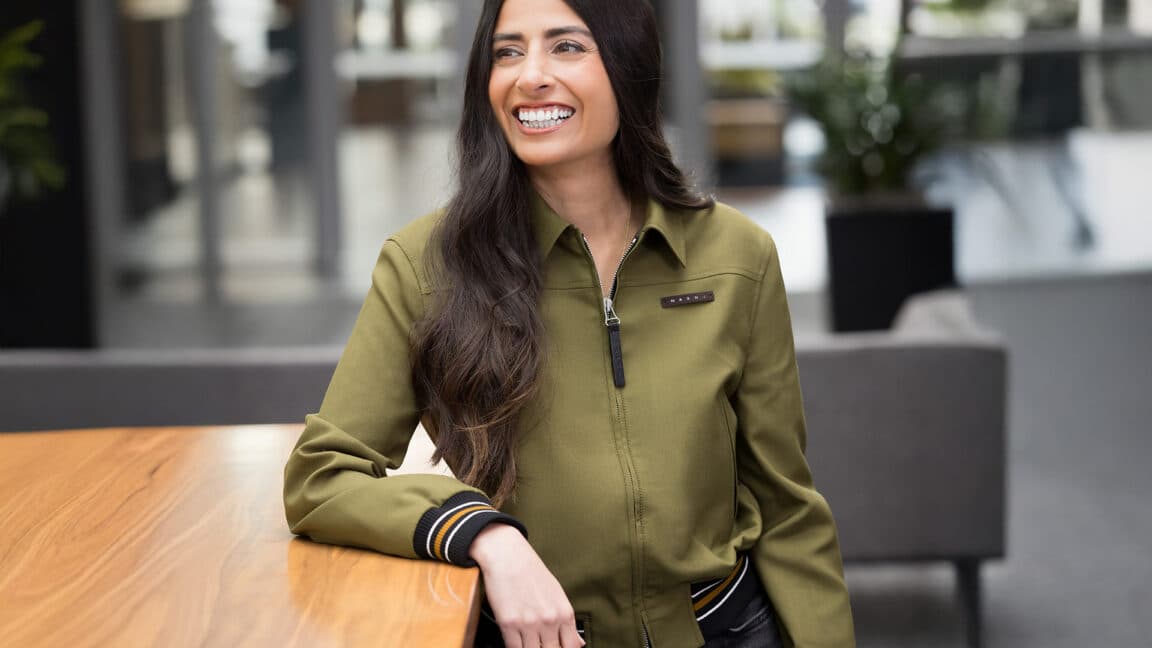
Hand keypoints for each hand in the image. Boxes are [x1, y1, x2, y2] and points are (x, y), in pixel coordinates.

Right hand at [469, 524, 584, 647]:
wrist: (508, 555)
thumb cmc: (532, 572)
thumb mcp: (557, 594)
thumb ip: (567, 622)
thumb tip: (578, 644)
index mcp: (564, 613)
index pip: (571, 647)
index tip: (558, 647)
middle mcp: (549, 620)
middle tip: (540, 642)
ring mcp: (528, 623)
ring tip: (528, 641)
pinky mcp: (508, 623)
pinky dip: (515, 647)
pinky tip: (516, 641)